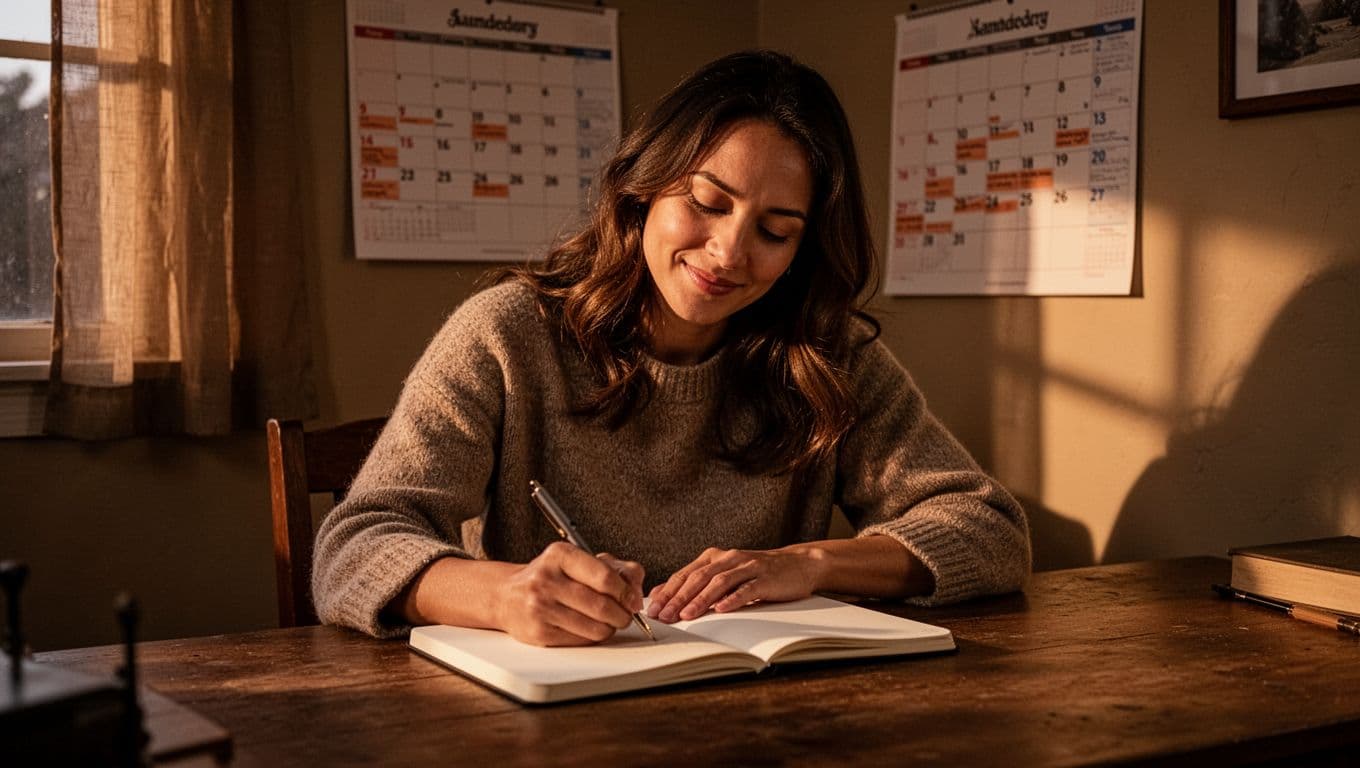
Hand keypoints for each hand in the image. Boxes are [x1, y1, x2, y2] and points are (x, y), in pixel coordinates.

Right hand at [492, 542, 644, 645]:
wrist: (507, 596)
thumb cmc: (549, 577)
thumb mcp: (577, 561)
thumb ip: (613, 567)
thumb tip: (636, 584)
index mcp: (560, 555)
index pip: (604, 576)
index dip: (625, 592)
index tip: (633, 599)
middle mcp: (547, 579)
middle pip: (602, 605)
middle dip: (622, 614)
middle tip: (625, 615)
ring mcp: (540, 607)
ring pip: (594, 627)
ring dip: (610, 628)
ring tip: (608, 622)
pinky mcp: (539, 632)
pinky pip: (581, 640)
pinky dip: (593, 637)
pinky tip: (588, 627)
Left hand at [646, 546, 821, 622]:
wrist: (797, 564)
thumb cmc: (757, 573)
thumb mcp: (724, 574)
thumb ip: (696, 583)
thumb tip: (662, 594)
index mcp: (714, 557)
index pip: (685, 574)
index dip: (667, 591)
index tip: (653, 609)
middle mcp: (728, 558)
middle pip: (698, 578)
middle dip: (678, 597)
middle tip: (664, 615)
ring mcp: (747, 566)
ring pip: (719, 582)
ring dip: (701, 600)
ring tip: (686, 615)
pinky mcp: (765, 577)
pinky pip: (746, 589)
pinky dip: (732, 599)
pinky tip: (721, 610)